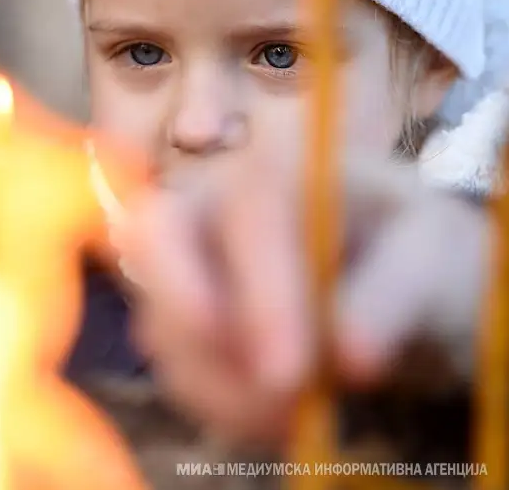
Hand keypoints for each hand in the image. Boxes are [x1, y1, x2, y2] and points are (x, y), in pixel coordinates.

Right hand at [116, 151, 490, 443]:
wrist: (396, 279)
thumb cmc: (412, 248)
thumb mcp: (432, 253)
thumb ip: (395, 291)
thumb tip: (350, 356)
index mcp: (274, 170)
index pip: (248, 214)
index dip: (261, 293)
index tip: (288, 373)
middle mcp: (209, 206)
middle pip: (153, 238)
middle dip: (192, 318)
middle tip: (263, 388)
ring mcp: (182, 265)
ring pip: (163, 322)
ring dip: (225, 384)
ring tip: (299, 414)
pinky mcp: (176, 323)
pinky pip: (174, 368)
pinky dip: (222, 406)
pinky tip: (278, 414)